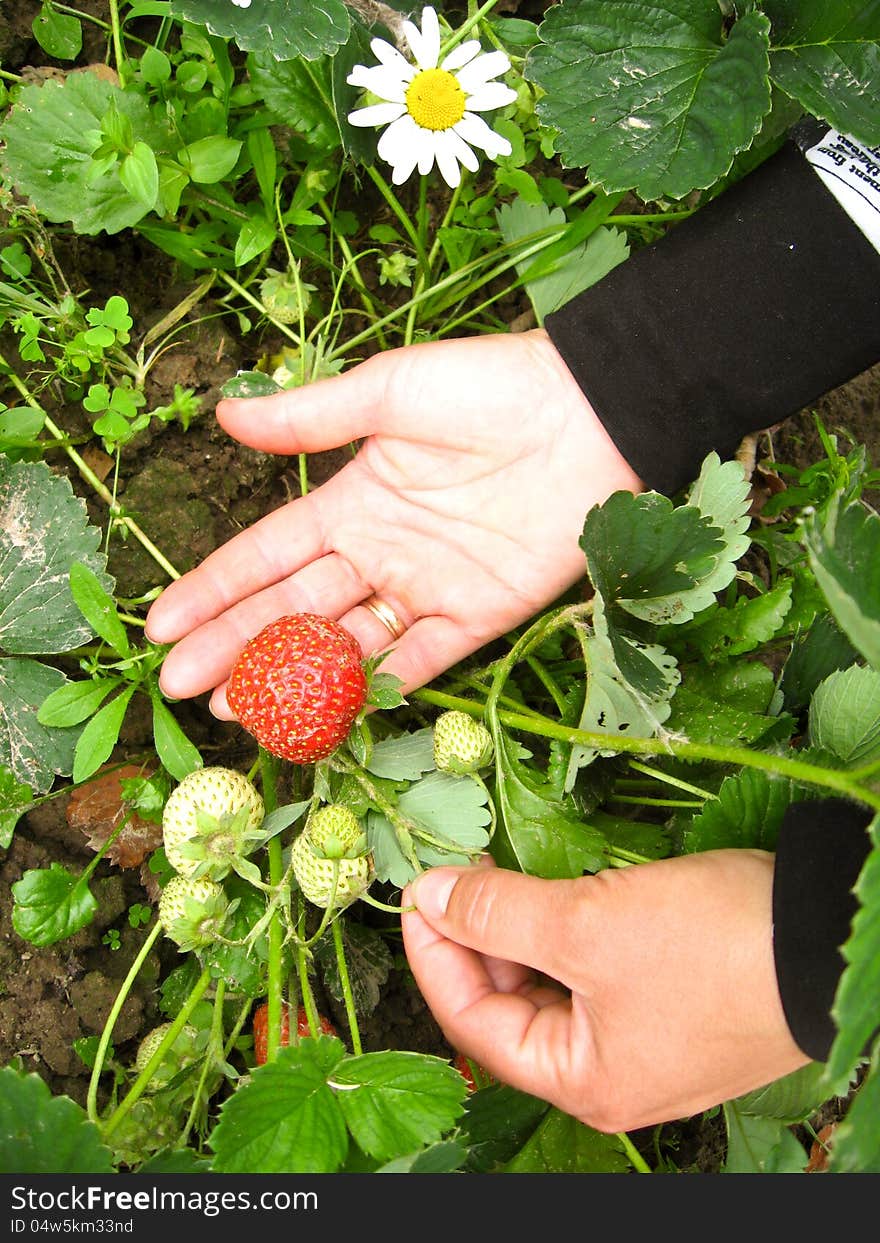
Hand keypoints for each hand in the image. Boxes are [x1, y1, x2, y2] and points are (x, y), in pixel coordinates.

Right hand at [145, 330, 641, 714]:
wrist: (591, 413)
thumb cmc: (490, 389)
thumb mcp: (390, 393)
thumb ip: (311, 418)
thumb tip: (225, 414)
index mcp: (354, 500)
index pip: (267, 555)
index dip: (214, 589)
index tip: (161, 624)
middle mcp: (382, 553)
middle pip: (294, 610)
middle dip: (235, 646)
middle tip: (181, 686)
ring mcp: (427, 590)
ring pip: (345, 646)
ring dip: (291, 678)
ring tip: (234, 710)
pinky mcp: (479, 617)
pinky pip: (418, 663)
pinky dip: (375, 691)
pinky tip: (324, 717)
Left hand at [402, 851, 809, 1131]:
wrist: (824, 935)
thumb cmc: (709, 948)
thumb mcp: (587, 923)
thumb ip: (499, 912)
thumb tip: (429, 896)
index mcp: (583, 1081)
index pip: (474, 1023)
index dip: (435, 954)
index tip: (417, 894)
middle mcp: (611, 1074)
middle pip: (511, 1006)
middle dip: (478, 938)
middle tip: (458, 874)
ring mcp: (645, 1040)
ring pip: (553, 985)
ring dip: (520, 931)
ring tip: (499, 874)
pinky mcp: (671, 1003)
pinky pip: (594, 973)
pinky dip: (565, 933)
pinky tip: (554, 892)